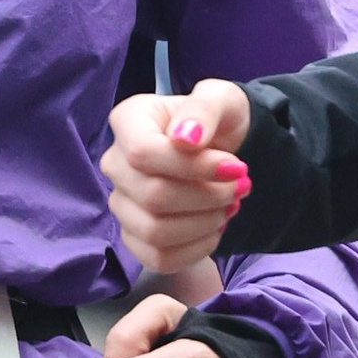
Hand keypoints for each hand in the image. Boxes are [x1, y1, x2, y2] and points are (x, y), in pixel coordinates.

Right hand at [104, 79, 252, 275]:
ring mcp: (122, 203)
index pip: (143, 153)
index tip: (236, 167)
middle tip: (241, 186)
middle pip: (152, 196)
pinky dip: (197, 248)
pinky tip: (215, 226)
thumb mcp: (222, 99)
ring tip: (230, 204)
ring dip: (204, 223)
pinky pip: (158, 258)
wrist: (224, 151)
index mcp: (128, 121)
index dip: (192, 167)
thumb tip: (184, 138)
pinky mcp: (135, 236)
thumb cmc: (218, 121)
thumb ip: (204, 109)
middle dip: (208, 196)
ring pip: (154, 231)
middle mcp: (116, 163)